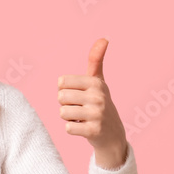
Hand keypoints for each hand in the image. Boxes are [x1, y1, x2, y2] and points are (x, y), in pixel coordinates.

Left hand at [57, 38, 127, 168]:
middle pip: (60, 97)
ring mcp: (97, 114)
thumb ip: (96, 60)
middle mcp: (98, 96)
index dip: (66, 91)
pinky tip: (85, 128)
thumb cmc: (100, 104)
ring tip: (83, 118)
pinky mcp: (94, 130)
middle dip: (67, 105)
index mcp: (95, 82)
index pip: (61, 83)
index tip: (79, 96)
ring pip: (62, 112)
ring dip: (69, 118)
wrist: (113, 135)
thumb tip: (104, 38)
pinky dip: (73, 129)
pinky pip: (68, 127)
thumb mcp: (98, 82)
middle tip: (81, 109)